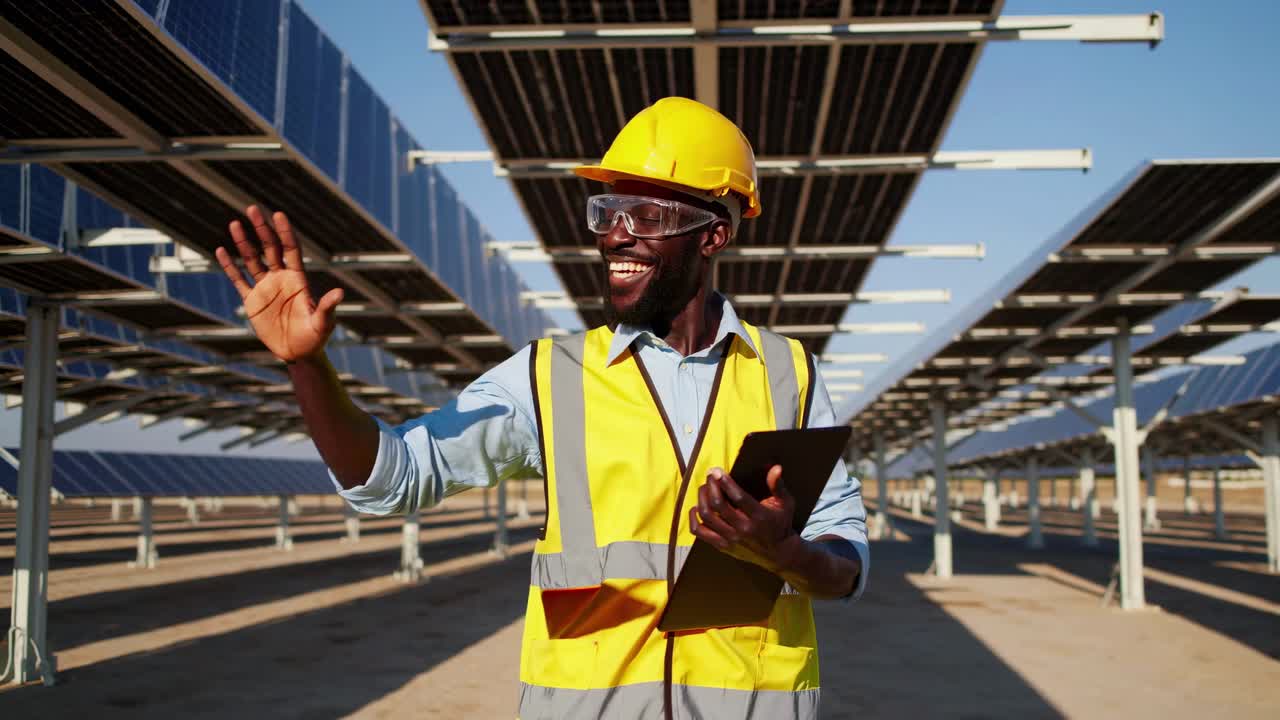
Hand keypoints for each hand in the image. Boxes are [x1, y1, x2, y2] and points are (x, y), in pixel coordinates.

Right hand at [216, 206, 342, 362]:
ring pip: (252, 260)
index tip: (277, 214)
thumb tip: (340, 293)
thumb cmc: (316, 337)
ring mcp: (265, 288)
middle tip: (252, 208)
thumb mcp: (323, 322)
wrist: (299, 354)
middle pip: (270, 248)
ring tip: (235, 224)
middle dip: (262, 229)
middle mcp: (281, 279)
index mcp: (298, 279)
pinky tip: (221, 251)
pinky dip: (230, 266)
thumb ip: (327, 307)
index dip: (284, 233)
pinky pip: (239, 280)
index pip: (290, 250)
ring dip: (243, 243)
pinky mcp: (252, 301)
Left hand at [688, 465, 801, 572]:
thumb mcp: (785, 504)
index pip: (738, 497)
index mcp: (759, 516)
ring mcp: (731, 539)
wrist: (778, 554)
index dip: (725, 482)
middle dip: (711, 486)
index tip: (717, 471)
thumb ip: (778, 486)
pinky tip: (696, 507)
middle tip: (710, 476)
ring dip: (702, 498)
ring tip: (705, 488)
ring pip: (707, 516)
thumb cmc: (781, 524)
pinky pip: (700, 532)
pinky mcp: (722, 546)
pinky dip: (693, 518)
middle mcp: (744, 529)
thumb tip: (776, 468)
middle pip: (718, 504)